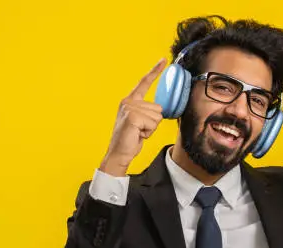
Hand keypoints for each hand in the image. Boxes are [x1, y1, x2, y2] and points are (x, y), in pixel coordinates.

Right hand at [100, 58, 166, 175]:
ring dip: (151, 128)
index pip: (144, 83)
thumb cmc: (130, 139)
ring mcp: (129, 108)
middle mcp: (128, 101)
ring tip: (138, 132)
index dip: (155, 71)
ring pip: (157, 116)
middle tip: (140, 130)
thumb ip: (148, 112)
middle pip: (158, 108)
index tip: (164, 60)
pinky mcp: (133, 117)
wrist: (119, 153)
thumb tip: (160, 110)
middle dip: (153, 123)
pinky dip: (149, 132)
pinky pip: (153, 123)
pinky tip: (137, 134)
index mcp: (130, 100)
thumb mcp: (140, 122)